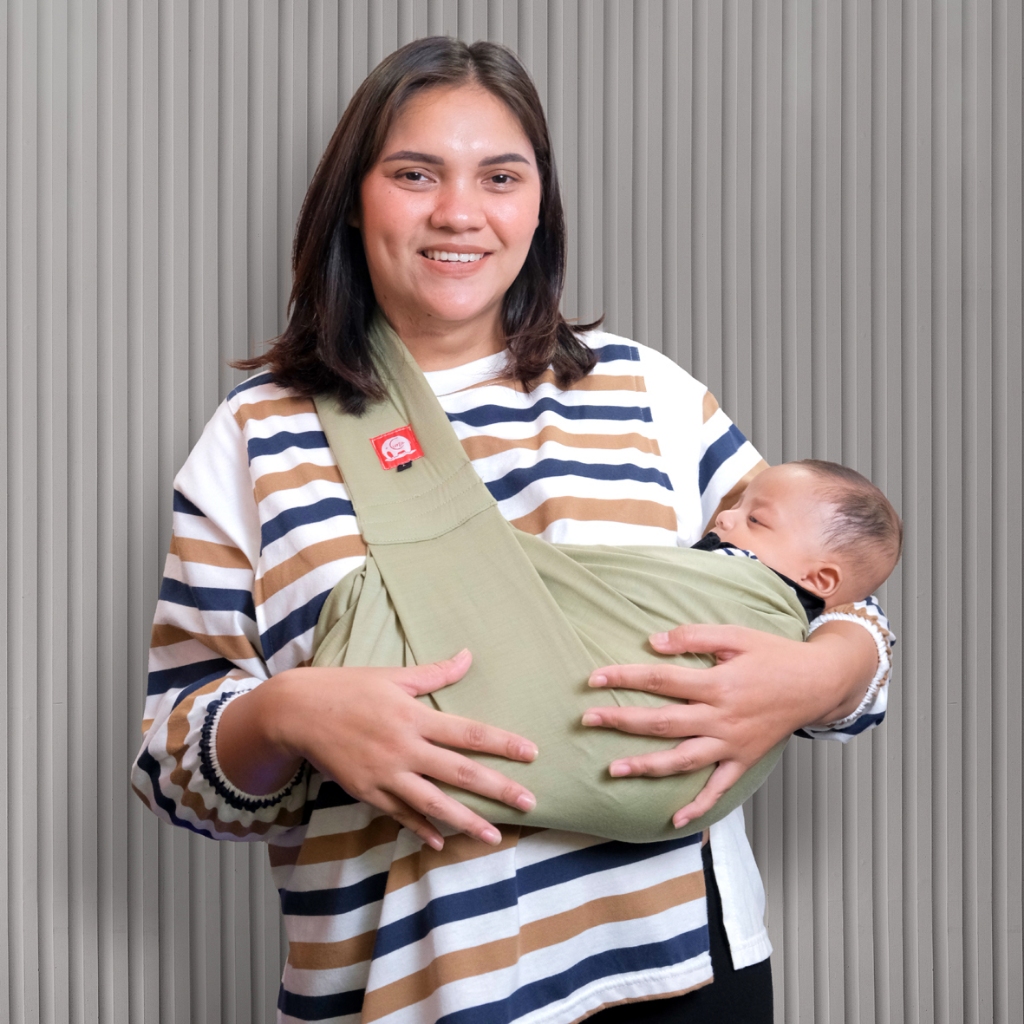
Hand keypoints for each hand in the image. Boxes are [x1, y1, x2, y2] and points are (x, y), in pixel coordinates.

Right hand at [218, 649, 537, 850]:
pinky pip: (400, 815)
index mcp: (414, 716)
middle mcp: (404, 748)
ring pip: (434, 803)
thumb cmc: (348, 687)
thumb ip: (435, 673)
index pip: (469, 732)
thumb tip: (468, 655)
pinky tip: (441, 842)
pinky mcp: (367, 792)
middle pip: (460, 773)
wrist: (297, 712)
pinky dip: (421, 829)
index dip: (503, 744)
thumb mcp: (393, 676)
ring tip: (495, 836)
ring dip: (467, 821)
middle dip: (498, 789)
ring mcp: (385, 774)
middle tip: (531, 803)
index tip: (531, 754)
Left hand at [581, 620, 876, 828]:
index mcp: (718, 683)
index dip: (626, 678)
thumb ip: (695, 636)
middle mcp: (722, 717)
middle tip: (588, 720)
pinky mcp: (744, 760)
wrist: (819, 683)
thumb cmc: (775, 655)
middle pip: (663, 722)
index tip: (595, 679)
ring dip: (648, 766)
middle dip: (623, 721)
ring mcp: (733, 743)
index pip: (661, 680)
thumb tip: (655, 642)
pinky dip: (699, 806)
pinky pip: (719, 788)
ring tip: (614, 769)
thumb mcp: (737, 635)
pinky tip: (675, 820)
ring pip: (683, 759)